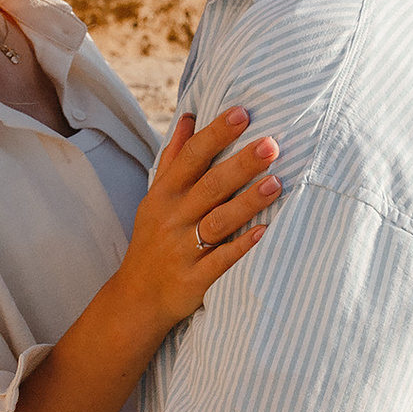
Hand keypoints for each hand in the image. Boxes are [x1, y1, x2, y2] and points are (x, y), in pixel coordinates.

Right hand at [115, 107, 280, 330]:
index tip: (242, 112)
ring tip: (276, 182)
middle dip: (241, 164)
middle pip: (210, 186)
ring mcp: (182, 249)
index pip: (191, 157)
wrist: (136, 299)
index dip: (216, 133)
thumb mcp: (155, 198)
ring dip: (247, 202)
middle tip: (271, 143)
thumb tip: (188, 116)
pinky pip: (221, 261)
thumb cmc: (152, 241)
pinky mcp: (194, 279)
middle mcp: (172, 218)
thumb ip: (174, 158)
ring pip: (218, 221)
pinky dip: (242, 246)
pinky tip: (265, 231)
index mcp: (164, 195)